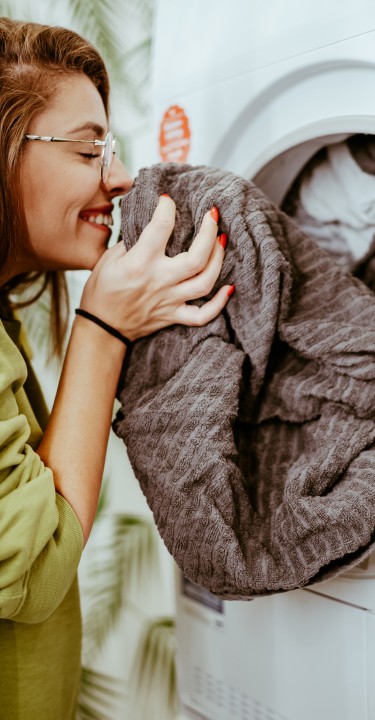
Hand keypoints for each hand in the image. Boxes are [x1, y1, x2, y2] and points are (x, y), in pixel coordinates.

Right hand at [80, 195, 232, 340]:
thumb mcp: (109, 260)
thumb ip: (132, 242)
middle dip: (209, 232)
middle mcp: (159, 281)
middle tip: (212, 215)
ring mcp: (169, 300)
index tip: (168, 200)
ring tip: (222, 240)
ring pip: (205, 282)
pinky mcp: (173, 316)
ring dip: (218, 260)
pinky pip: (203, 315)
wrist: (102, 328)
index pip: (161, 228)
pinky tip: (228, 288)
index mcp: (139, 263)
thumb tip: (152, 225)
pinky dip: (219, 304)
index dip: (167, 208)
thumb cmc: (102, 291)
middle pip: (196, 257)